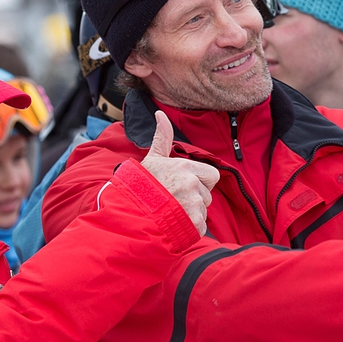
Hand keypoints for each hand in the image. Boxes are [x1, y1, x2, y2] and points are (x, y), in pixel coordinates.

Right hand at [141, 110, 219, 235]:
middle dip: (195, 198)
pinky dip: (189, 227)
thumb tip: (160, 114)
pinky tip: (173, 222)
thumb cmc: (140, 186)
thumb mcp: (152, 159)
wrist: (130, 213)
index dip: (200, 181)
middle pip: (207, 194)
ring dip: (191, 213)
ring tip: (171, 212)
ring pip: (203, 210)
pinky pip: (199, 226)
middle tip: (174, 199)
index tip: (183, 185)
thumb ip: (162, 137)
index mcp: (186, 167)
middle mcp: (192, 184)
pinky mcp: (193, 223)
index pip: (212, 175)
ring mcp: (193, 204)